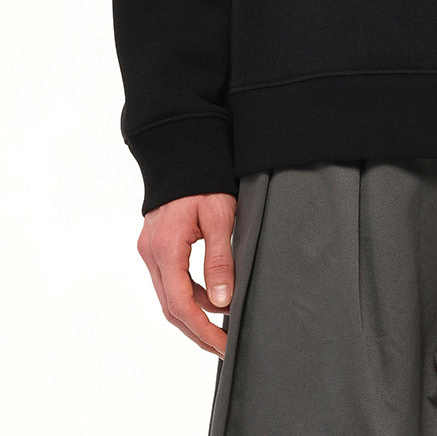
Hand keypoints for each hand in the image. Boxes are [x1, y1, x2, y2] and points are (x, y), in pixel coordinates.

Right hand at [137, 192, 237, 357]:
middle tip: (224, 348)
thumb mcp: (220, 217)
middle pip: (171, 308)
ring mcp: (150, 250)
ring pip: (169, 296)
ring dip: (195, 314)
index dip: (203, 330)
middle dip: (197, 332)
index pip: (181, 305)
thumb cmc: (205, 180)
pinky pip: (170, 280)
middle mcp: (151, 254)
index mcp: (166, 249)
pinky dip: (190, 295)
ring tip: (223, 327)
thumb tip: (222, 302)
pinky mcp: (155, 246)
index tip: (224, 345)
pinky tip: (213, 299)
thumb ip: (220, 260)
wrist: (182, 151)